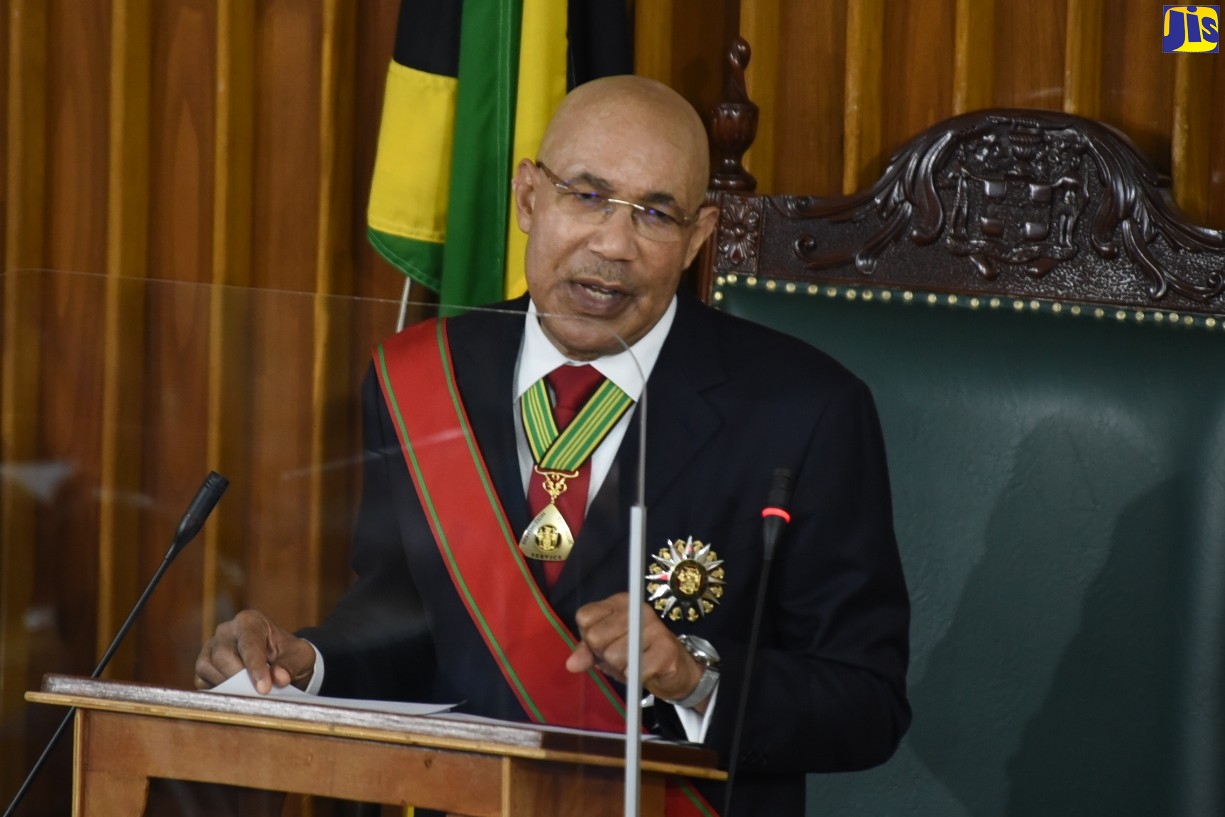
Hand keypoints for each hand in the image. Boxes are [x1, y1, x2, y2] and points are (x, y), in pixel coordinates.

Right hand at [194, 609, 315, 693]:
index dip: (256, 668)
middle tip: (257, 695)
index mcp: (250, 621)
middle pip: (223, 656)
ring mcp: (211, 646)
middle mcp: (226, 630)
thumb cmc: (289, 654)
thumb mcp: (300, 657)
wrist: (279, 658)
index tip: (264, 689)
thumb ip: (291, 666)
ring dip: (227, 685)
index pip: (249, 644)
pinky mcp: (204, 663)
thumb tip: (280, 678)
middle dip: (240, 678)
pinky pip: (201, 679)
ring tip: (248, 694)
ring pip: (207, 667)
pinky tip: (235, 693)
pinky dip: (216, 689)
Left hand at [565, 592, 708, 709]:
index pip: (585, 617)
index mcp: (620, 602)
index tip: (605, 643)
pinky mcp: (666, 648)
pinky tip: (646, 671)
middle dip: (604, 655)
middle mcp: (637, 609)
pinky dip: (635, 677)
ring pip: (613, 655)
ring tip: (635, 663)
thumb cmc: (638, 655)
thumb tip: (571, 664)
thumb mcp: (607, 649)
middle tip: (622, 656)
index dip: (589, 637)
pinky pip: (634, 670)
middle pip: (596, 637)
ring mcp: (654, 626)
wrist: (677, 670)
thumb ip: (587, 651)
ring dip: (621, 668)